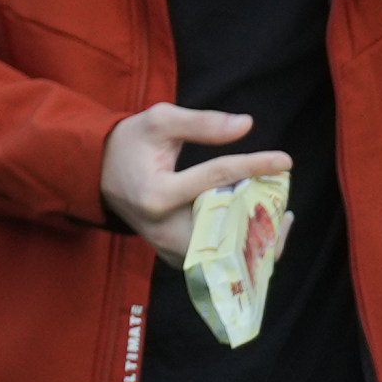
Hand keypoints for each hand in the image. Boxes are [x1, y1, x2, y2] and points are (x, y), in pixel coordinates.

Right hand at [102, 104, 290, 264]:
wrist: (97, 174)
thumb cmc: (129, 144)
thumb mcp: (158, 122)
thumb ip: (200, 122)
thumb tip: (246, 125)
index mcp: (157, 194)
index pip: (216, 179)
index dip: (254, 166)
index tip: (285, 160)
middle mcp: (164, 229)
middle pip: (228, 226)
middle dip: (263, 213)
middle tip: (282, 193)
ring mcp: (168, 249)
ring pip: (227, 252)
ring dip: (258, 236)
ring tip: (278, 213)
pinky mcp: (174, 258)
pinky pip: (218, 260)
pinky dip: (243, 247)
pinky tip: (257, 227)